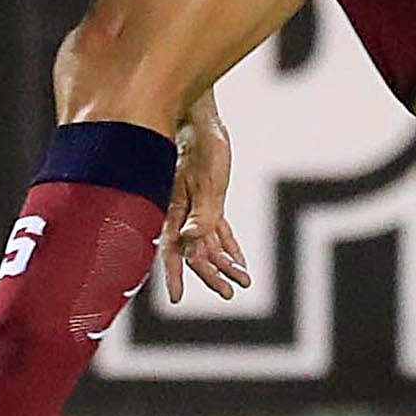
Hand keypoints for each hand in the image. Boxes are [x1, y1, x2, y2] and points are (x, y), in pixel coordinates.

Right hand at [160, 97, 251, 303]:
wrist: (201, 117)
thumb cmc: (201, 144)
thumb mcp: (208, 180)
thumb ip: (201, 212)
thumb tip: (189, 241)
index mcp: (173, 209)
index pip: (173, 250)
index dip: (175, 275)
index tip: (177, 299)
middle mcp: (180, 212)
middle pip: (194, 252)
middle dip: (210, 275)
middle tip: (229, 294)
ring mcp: (194, 206)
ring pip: (207, 243)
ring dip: (224, 263)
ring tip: (243, 281)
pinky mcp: (208, 198)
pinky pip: (217, 229)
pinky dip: (229, 246)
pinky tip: (239, 260)